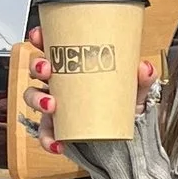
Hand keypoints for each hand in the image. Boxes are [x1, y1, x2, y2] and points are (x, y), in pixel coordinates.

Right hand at [23, 27, 156, 142]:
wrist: (125, 139)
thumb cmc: (122, 106)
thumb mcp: (134, 90)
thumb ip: (142, 79)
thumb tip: (144, 68)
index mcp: (73, 67)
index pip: (51, 47)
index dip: (39, 39)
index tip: (39, 36)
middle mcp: (59, 85)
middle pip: (37, 70)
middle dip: (37, 66)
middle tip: (47, 69)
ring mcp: (55, 106)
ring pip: (33, 97)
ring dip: (37, 99)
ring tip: (51, 105)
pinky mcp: (57, 128)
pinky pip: (45, 133)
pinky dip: (47, 139)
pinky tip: (58, 142)